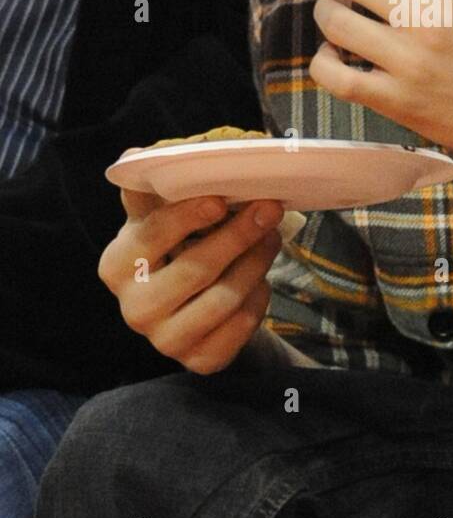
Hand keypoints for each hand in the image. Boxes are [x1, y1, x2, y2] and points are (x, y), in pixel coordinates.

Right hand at [98, 171, 284, 373]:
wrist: (192, 308)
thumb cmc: (175, 249)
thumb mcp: (159, 218)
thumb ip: (152, 191)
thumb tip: (137, 156)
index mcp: (116, 266)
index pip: (153, 235)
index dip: (188, 216)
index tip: (221, 199)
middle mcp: (134, 309)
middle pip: (196, 268)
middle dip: (238, 235)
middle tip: (270, 209)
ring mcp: (165, 341)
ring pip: (224, 298)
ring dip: (256, 262)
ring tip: (272, 236)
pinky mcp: (198, 361)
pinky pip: (240, 325)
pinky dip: (258, 298)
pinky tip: (261, 278)